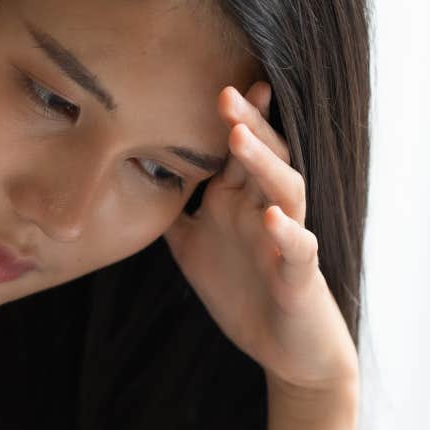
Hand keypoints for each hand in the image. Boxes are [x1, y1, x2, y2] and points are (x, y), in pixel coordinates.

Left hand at [162, 80, 357, 394]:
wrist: (287, 349)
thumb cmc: (245, 292)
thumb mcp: (193, 248)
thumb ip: (169, 213)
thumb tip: (128, 182)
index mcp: (241, 202)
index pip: (234, 149)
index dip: (226, 117)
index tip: (204, 80)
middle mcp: (267, 211)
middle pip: (263, 155)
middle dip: (246, 122)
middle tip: (225, 90)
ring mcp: (287, 239)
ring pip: (286, 189)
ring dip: (264, 163)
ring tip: (240, 138)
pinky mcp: (300, 275)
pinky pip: (300, 248)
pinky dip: (288, 232)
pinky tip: (272, 219)